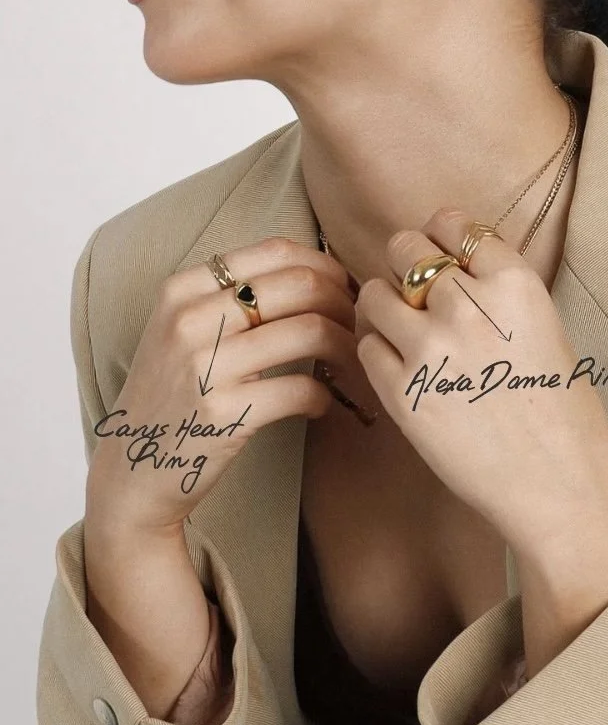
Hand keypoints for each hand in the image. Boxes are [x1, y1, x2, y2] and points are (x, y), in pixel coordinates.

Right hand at [86, 237, 358, 534]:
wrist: (132, 473)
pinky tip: (322, 403)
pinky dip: (325, 395)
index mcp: (183, 289)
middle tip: (358, 326)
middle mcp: (190, 320)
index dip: (325, 266)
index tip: (345, 289)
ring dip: (346, 347)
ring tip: (351, 363)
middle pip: (301, 285)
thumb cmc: (174, 394)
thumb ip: (236, 295)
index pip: (276, 251)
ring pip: (310, 331)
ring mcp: (204, 366)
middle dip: (345, 303)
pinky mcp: (224, 414)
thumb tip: (322, 272)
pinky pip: (303, 389)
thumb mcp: (185, 329)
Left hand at [353, 208, 607, 556]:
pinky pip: (367, 345)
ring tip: (403, 328)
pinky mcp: (402, 391)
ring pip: (375, 293)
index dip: (441, 235)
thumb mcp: (543, 325)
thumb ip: (496, 291)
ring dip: (385, 305)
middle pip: (406, 248)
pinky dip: (378, 350)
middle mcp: (468, 306)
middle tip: (415, 288)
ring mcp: (430, 348)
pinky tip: (401, 367)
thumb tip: (451, 267)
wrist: (558, 484)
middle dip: (407, 264)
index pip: (454, 223)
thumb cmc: (560, 409)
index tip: (440, 251)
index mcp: (514, 283)